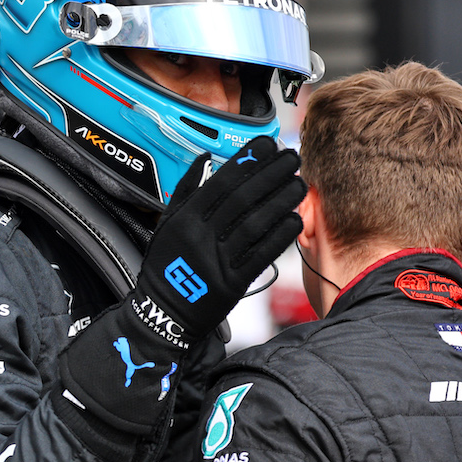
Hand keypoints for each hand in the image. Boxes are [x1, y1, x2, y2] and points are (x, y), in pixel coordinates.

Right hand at [58, 137, 305, 433]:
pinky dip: (279, 236)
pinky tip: (294, 219)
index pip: (221, 183)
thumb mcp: (166, 224)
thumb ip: (185, 189)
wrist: (163, 316)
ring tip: (299, 184)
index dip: (247, 161)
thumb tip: (204, 158)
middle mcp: (201, 237)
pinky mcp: (231, 284)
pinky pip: (260, 255)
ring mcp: (216, 261)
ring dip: (281, 202)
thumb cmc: (166, 268)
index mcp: (185, 220)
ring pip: (255, 224)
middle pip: (242, 199)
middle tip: (292, 158)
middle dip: (270, 175)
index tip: (268, 145)